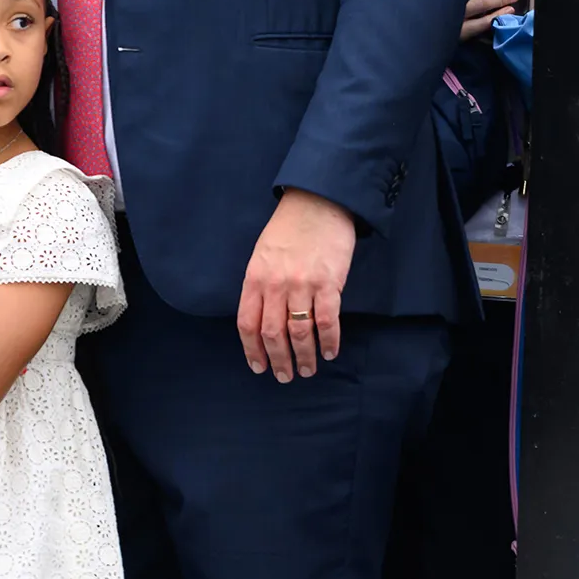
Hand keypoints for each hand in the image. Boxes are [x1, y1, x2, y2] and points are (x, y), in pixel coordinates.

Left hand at [236, 189, 354, 382]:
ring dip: (304, 356)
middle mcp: (276, 285)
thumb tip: (261, 319)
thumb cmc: (288, 228)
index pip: (248, 324)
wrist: (318, 202)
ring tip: (308, 370)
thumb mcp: (262, 254)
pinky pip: (328, 321)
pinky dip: (329, 341)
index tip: (258, 367)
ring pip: (299, 332)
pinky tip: (330, 352)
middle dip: (278, 360)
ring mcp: (302, 285)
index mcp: (255, 278)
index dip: (252, 350)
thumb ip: (260, 285)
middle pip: (272, 333)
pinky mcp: (329, 283)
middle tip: (285, 376)